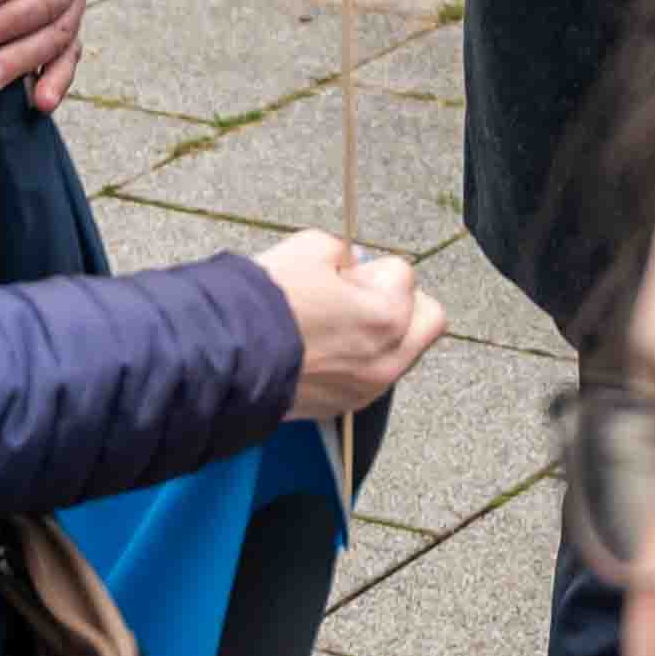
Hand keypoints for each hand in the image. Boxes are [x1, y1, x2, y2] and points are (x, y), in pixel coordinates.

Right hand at [253, 229, 447, 423]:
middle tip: (364, 294)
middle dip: (402, 301)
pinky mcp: (345, 406)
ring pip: (402, 352)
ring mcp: (368, 387)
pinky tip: (326, 349)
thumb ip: (344, 255)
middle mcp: (388, 358)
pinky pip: (372, 376)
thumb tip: (349, 266)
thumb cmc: (266, 303)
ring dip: (383, 333)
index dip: (369, 267)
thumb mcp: (310, 248)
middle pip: (427, 319)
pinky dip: (360, 360)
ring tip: (339, 322)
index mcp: (389, 316)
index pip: (402, 273)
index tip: (343, 272)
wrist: (226, 357)